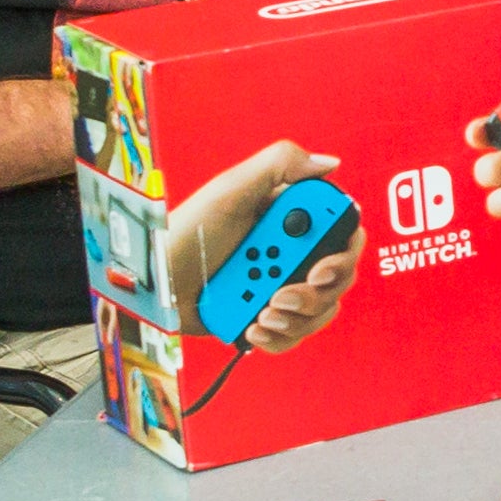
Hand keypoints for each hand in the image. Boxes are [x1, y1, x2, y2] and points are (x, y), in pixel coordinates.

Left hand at [157, 141, 354, 355]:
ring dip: (295, 318)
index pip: (344, 233)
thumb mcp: (231, 189)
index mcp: (293, 221)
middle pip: (339, 279)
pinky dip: (278, 337)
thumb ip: (280, 164)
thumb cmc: (186, 231)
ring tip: (260, 313)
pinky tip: (253, 327)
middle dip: (313, 294)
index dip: (343, 254)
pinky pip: (295, 335)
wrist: (156, 283)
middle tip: (279, 297)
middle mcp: (294, 254)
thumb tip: (329, 164)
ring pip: (321, 311)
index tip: (318, 269)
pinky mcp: (269, 317)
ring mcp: (283, 286)